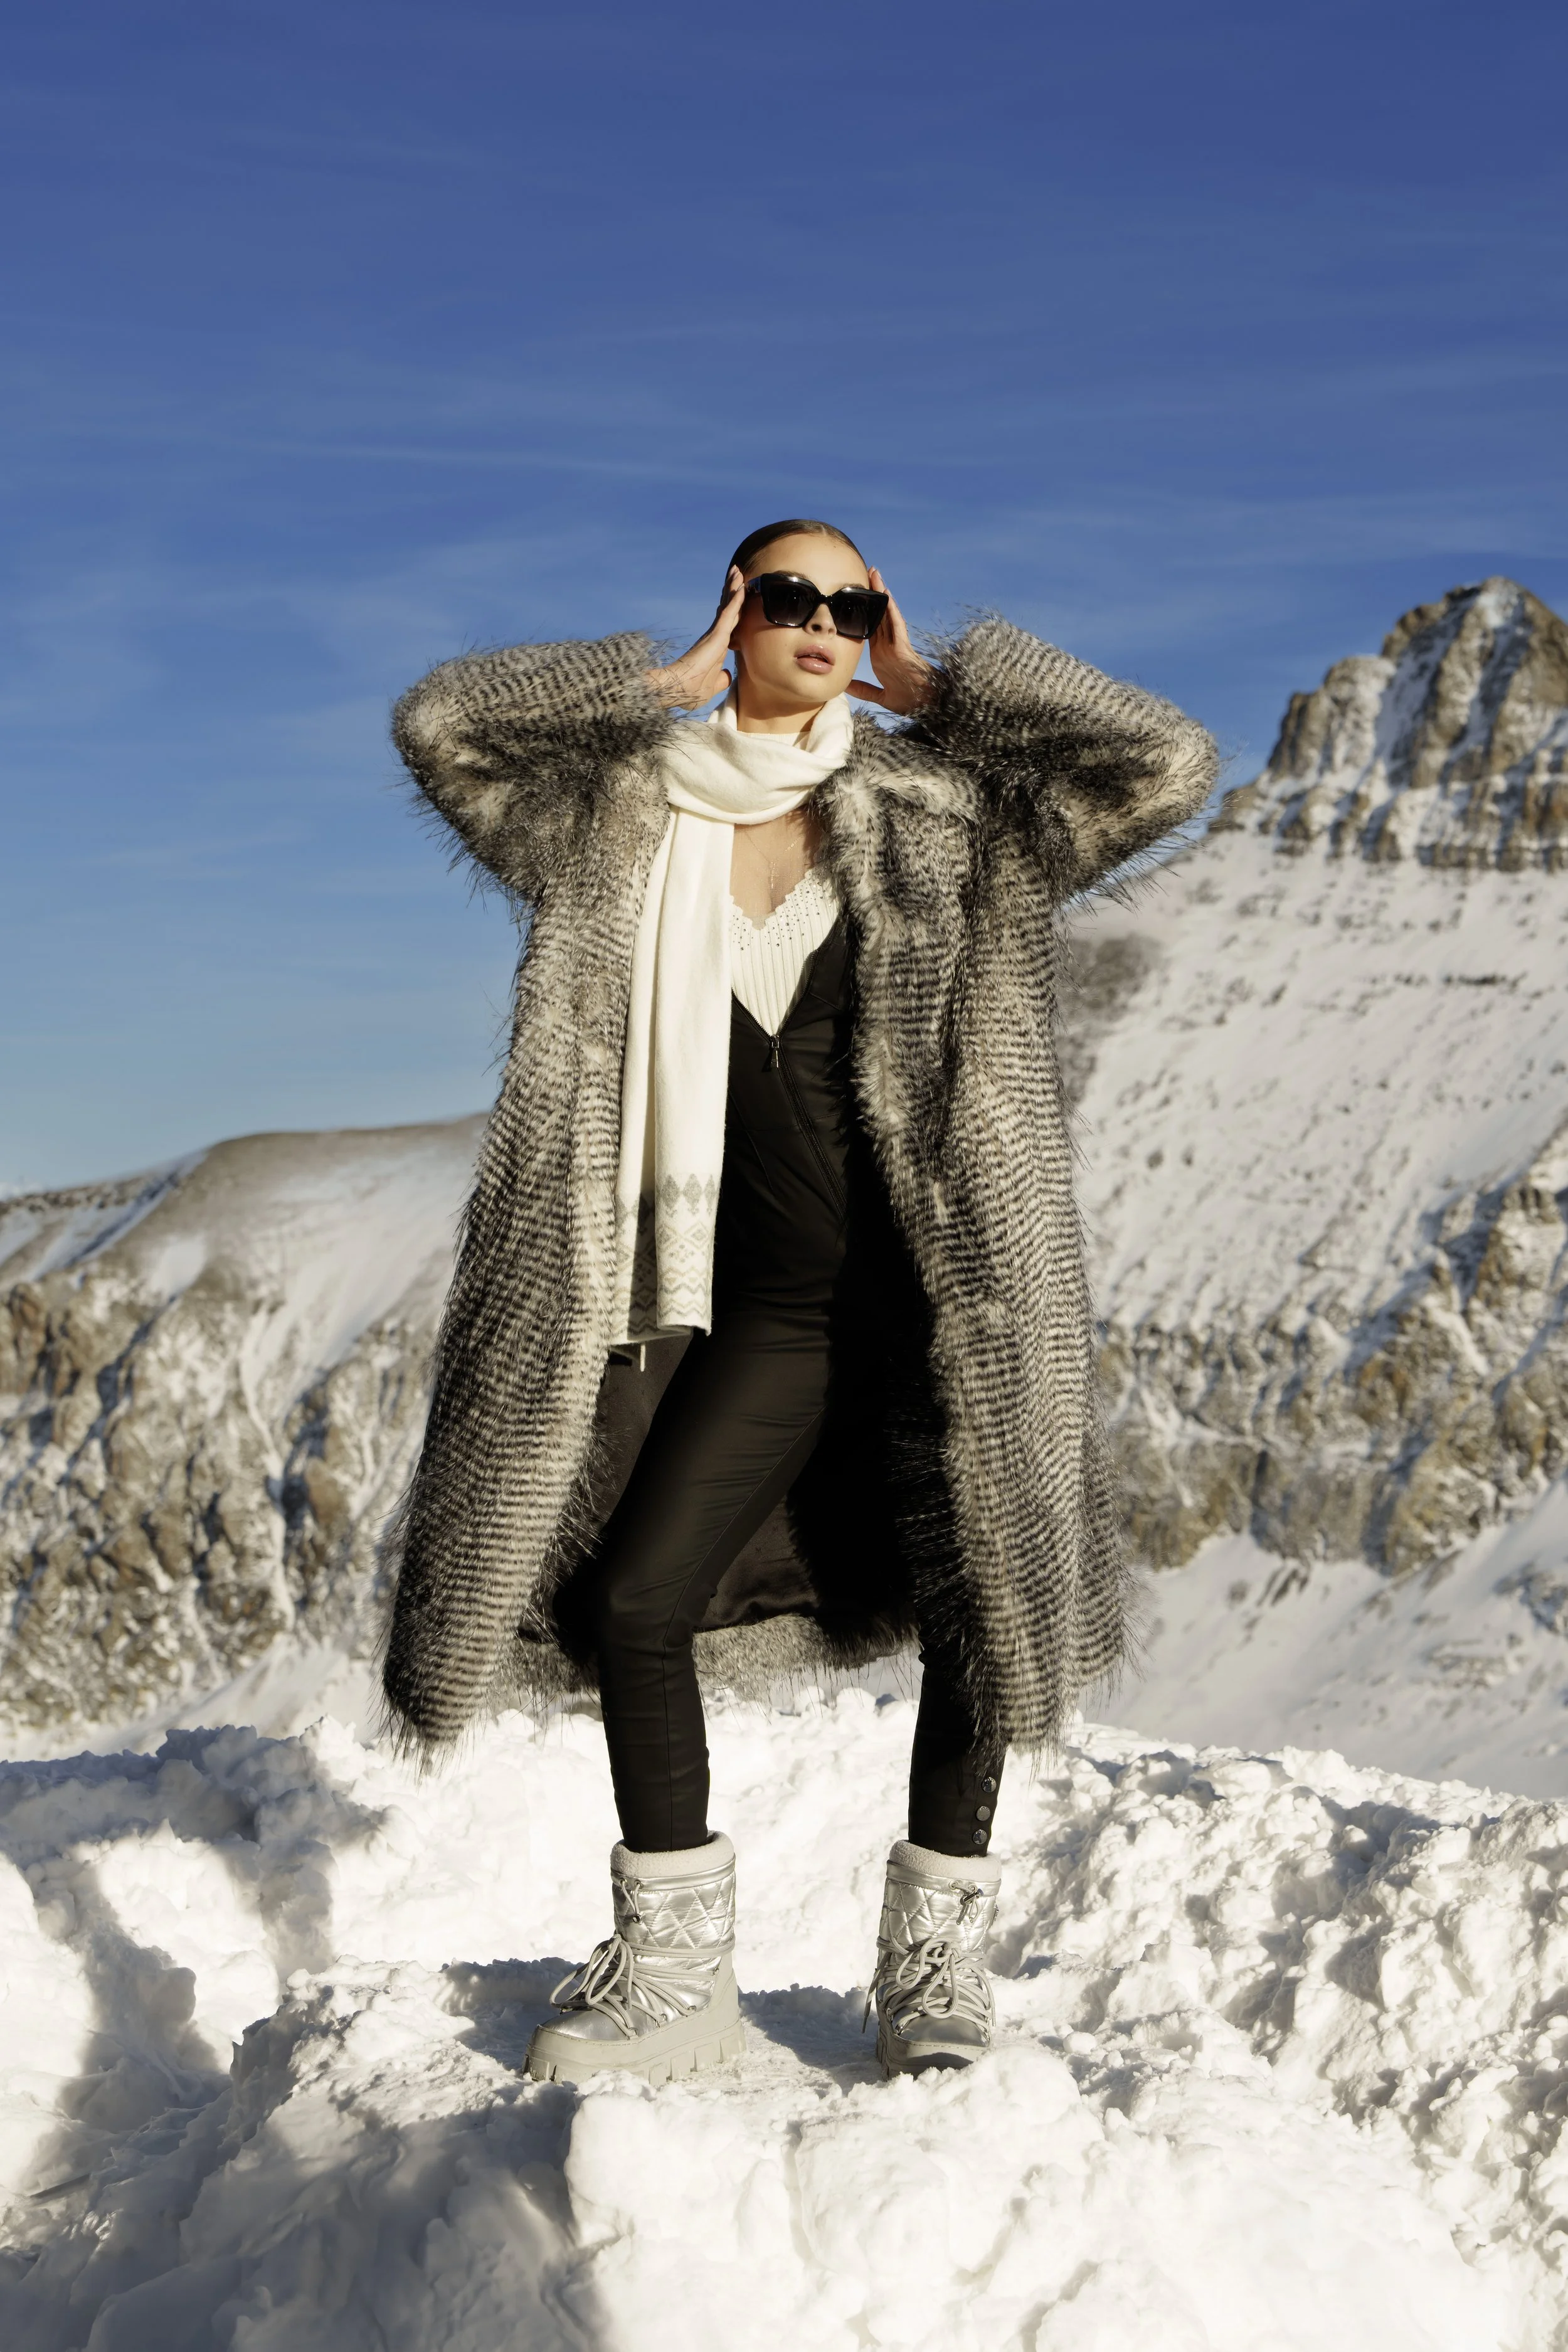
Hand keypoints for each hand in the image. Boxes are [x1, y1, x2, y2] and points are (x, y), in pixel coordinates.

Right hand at [647, 567, 744, 708]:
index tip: (737, 595)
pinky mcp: (716, 635)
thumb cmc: (689, 691)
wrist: (677, 690)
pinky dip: (736, 600)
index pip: (727, 623)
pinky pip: (729, 613)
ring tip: (738, 571)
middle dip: (732, 591)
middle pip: (727, 609)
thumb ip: (721, 680)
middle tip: (737, 574)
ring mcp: (715, 634)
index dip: (733, 608)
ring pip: (728, 606)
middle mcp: (714, 636)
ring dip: (734, 588)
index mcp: (715, 647)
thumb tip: (727, 675)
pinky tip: (742, 587)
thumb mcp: (711, 687)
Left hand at [847, 570, 935, 714]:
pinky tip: (887, 597)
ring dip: (882, 596)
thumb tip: (845, 686)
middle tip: (866, 573)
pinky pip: (897, 627)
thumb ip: (864, 690)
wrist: (928, 708)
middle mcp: (888, 647)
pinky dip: (892, 612)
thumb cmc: (910, 702)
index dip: (865, 610)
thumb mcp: (881, 697)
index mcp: (881, 655)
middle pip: (879, 615)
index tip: (856, 595)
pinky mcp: (904, 650)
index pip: (871, 627)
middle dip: (873, 595)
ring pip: (888, 616)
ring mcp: (896, 647)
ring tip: (875, 575)